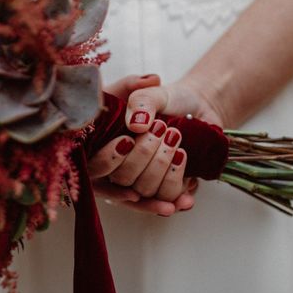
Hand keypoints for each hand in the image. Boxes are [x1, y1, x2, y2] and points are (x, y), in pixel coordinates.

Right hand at [88, 74, 221, 215]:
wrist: (198, 108)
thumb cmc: (166, 101)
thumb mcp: (150, 93)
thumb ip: (139, 97)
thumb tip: (137, 122)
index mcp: (106, 146)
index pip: (94, 166)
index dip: (107, 160)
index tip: (127, 142)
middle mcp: (120, 169)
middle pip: (121, 179)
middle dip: (143, 154)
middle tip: (161, 129)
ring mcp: (142, 182)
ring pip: (144, 191)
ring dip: (161, 165)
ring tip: (175, 138)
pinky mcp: (163, 190)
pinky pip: (165, 199)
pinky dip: (175, 190)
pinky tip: (184, 185)